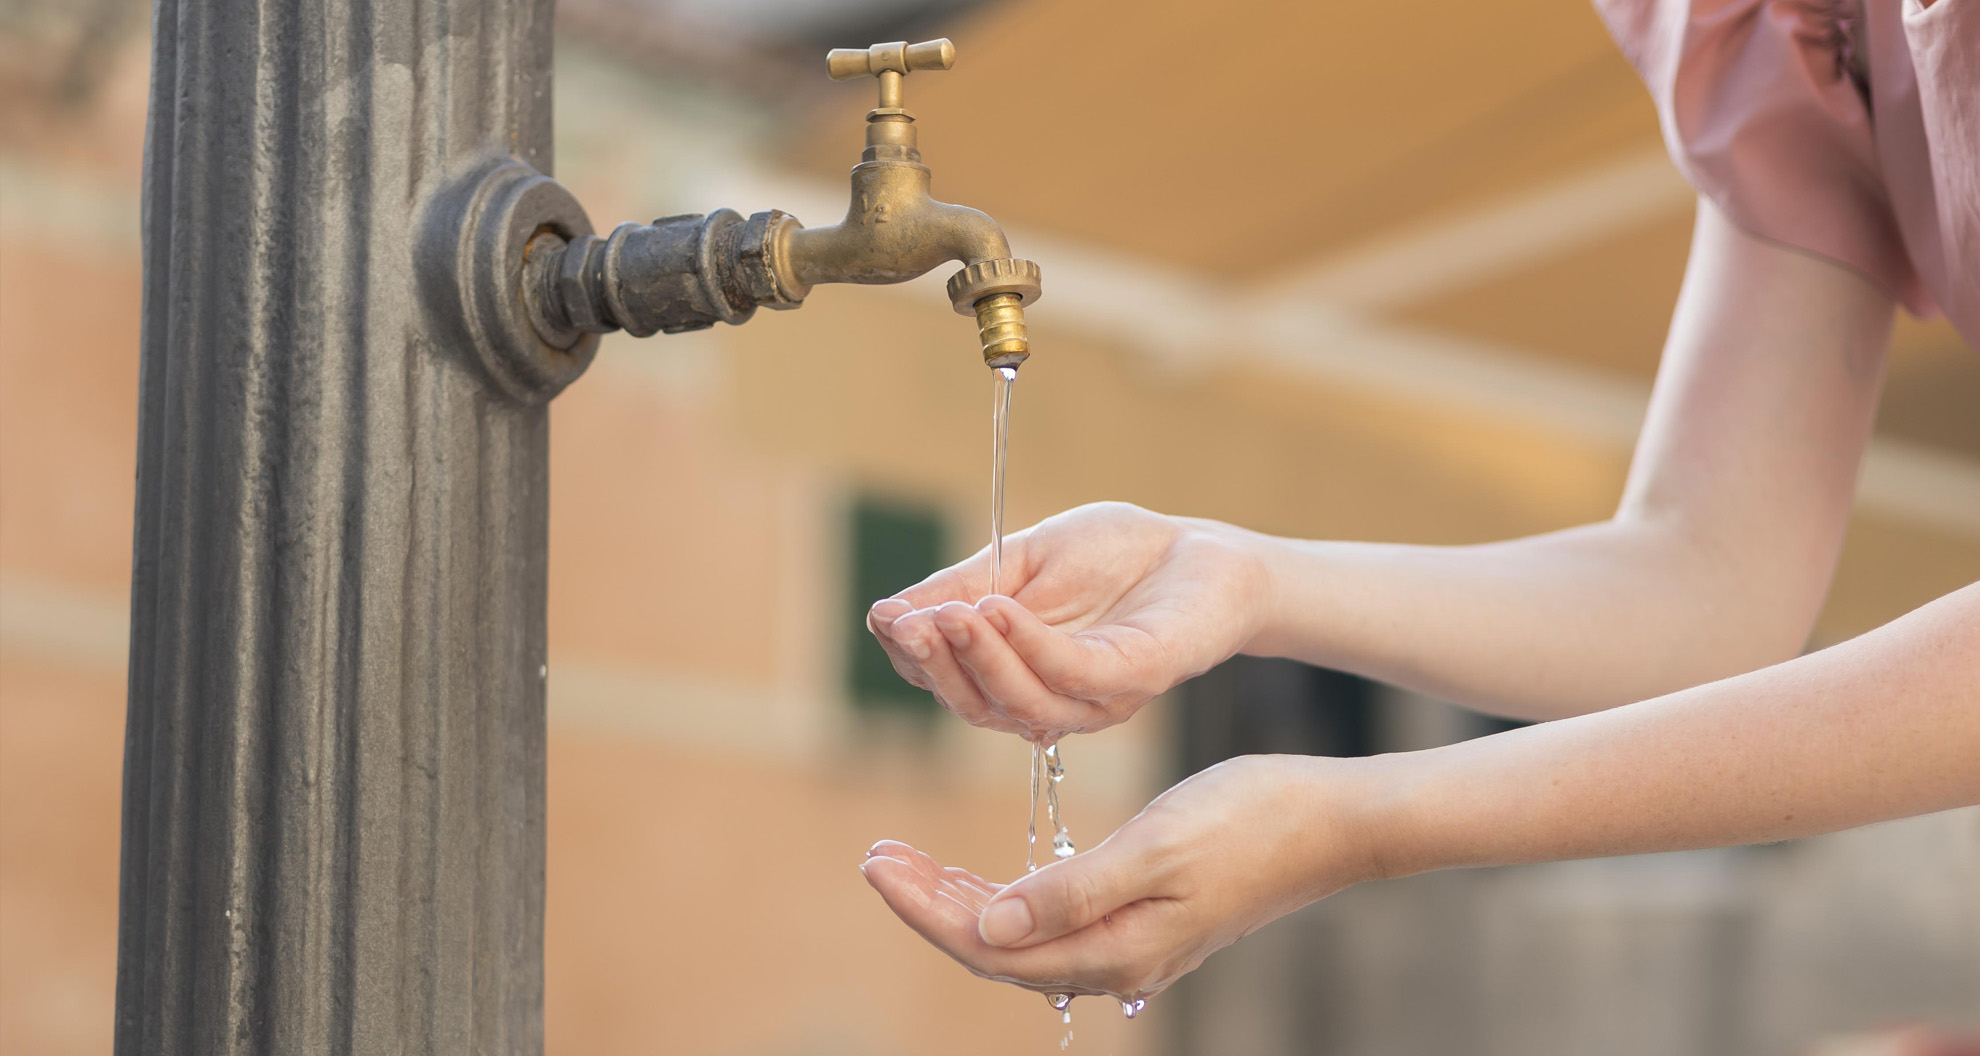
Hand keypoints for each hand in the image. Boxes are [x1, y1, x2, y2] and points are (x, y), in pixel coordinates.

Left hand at [858, 755, 1383, 1001]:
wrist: (1333, 820)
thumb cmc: (1252, 819)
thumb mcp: (1156, 846)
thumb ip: (1071, 892)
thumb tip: (989, 925)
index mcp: (1114, 948)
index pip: (989, 944)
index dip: (926, 907)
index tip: (877, 863)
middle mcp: (1117, 959)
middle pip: (996, 947)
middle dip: (931, 903)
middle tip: (876, 856)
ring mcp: (1133, 943)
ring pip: (1022, 936)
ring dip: (962, 899)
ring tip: (910, 861)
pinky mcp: (1145, 919)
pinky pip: (1054, 922)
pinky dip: (1008, 896)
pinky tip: (986, 875)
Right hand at [866, 502, 1269, 738]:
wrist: (1203, 547)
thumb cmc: (1115, 555)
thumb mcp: (1022, 561)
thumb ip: (963, 588)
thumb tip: (885, 614)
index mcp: (1018, 676)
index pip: (950, 681)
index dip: (913, 655)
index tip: (886, 616)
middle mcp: (1052, 701)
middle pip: (976, 705)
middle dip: (936, 665)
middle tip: (905, 623)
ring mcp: (1094, 698)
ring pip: (1019, 702)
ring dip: (977, 658)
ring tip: (947, 614)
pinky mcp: (1135, 678)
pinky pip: (1072, 675)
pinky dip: (1028, 645)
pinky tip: (998, 610)